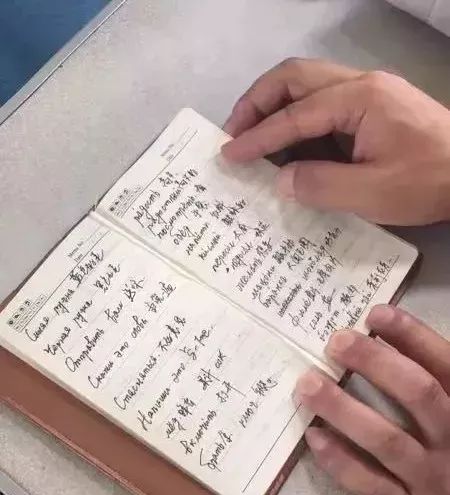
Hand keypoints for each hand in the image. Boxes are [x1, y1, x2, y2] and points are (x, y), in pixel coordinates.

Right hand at [222, 59, 449, 224]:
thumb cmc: (429, 182)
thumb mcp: (374, 193)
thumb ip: (322, 185)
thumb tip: (282, 180)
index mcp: (359, 99)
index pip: (294, 114)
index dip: (258, 136)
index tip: (229, 154)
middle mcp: (361, 84)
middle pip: (294, 77)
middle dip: (257, 102)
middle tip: (233, 133)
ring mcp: (370, 92)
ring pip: (308, 83)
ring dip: (274, 105)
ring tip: (252, 135)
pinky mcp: (375, 106)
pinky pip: (323, 100)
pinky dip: (296, 115)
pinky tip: (288, 141)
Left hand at [294, 304, 449, 494]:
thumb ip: (434, 395)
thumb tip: (385, 351)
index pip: (445, 366)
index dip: (413, 336)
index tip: (376, 313)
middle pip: (419, 394)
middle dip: (376, 362)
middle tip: (336, 341)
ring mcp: (432, 479)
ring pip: (388, 439)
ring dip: (344, 409)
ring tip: (308, 385)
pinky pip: (371, 484)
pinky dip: (341, 461)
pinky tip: (314, 439)